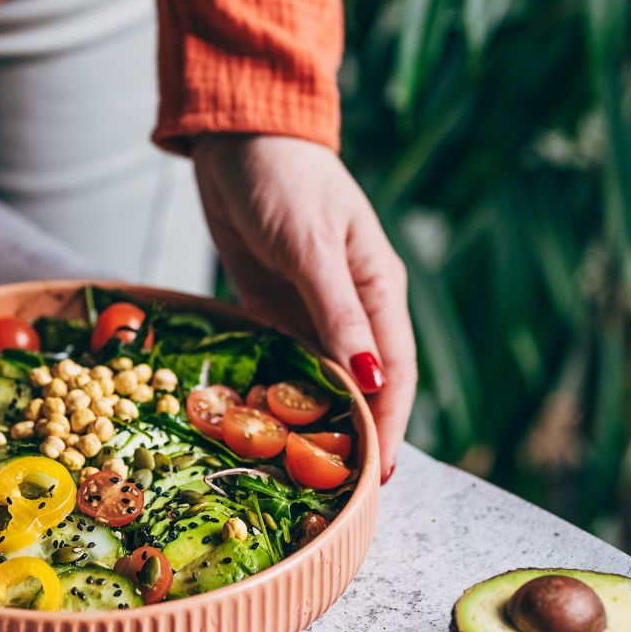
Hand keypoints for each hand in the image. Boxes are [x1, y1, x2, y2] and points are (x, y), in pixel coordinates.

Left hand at [191, 135, 414, 479]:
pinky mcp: (275, 310)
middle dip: (353, 437)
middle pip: (362, 388)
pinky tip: (259, 430)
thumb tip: (372, 378)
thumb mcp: (311, 246)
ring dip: (311, 424)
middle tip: (335, 493)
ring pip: (321, 382)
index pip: (395, 373)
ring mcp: (313, 312)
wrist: (235, 138)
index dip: (390, 426)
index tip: (377, 475)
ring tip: (297, 478)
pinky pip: (282, 365)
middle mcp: (353, 309)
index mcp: (380, 290)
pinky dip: (274, 396)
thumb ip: (339, 313)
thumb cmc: (284, 179)